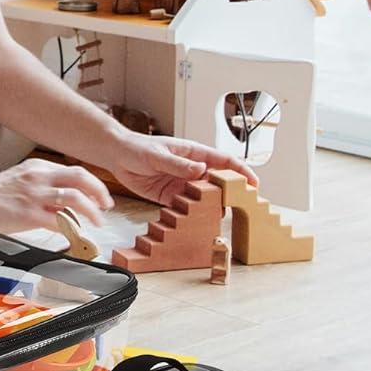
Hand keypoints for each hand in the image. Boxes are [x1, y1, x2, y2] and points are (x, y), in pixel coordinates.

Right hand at [0, 160, 111, 235]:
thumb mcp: (22, 180)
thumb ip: (44, 186)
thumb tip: (66, 201)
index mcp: (38, 167)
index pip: (75, 171)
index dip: (93, 184)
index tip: (100, 196)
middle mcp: (39, 177)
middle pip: (80, 178)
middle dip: (99, 192)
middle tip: (107, 206)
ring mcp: (34, 195)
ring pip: (74, 197)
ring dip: (92, 211)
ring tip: (98, 221)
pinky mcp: (29, 214)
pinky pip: (59, 220)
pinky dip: (73, 227)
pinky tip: (77, 234)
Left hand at [107, 131, 256, 205]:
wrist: (117, 156)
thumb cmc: (138, 148)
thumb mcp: (158, 155)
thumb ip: (178, 164)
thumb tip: (200, 170)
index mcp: (194, 154)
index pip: (223, 162)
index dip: (241, 171)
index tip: (254, 183)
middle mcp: (192, 170)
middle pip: (218, 182)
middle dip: (231, 193)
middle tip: (242, 207)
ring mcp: (183, 184)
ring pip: (204, 197)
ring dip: (212, 206)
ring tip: (220, 217)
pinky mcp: (171, 197)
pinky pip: (187, 208)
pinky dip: (193, 215)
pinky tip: (197, 223)